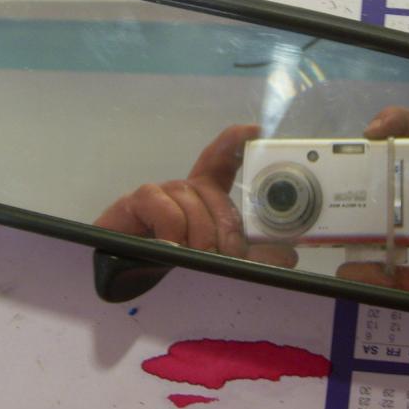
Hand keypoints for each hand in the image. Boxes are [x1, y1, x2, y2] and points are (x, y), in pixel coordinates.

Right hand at [95, 125, 297, 267]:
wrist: (120, 277)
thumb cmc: (168, 264)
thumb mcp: (217, 262)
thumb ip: (251, 259)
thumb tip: (288, 255)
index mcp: (202, 199)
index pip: (220, 162)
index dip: (236, 143)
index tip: (254, 131)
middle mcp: (182, 190)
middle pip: (212, 190)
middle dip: (227, 226)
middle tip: (229, 256)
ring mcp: (159, 193)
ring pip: (190, 201)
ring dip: (199, 235)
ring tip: (198, 259)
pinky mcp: (136, 202)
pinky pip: (162, 206)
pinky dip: (172, 229)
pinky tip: (169, 247)